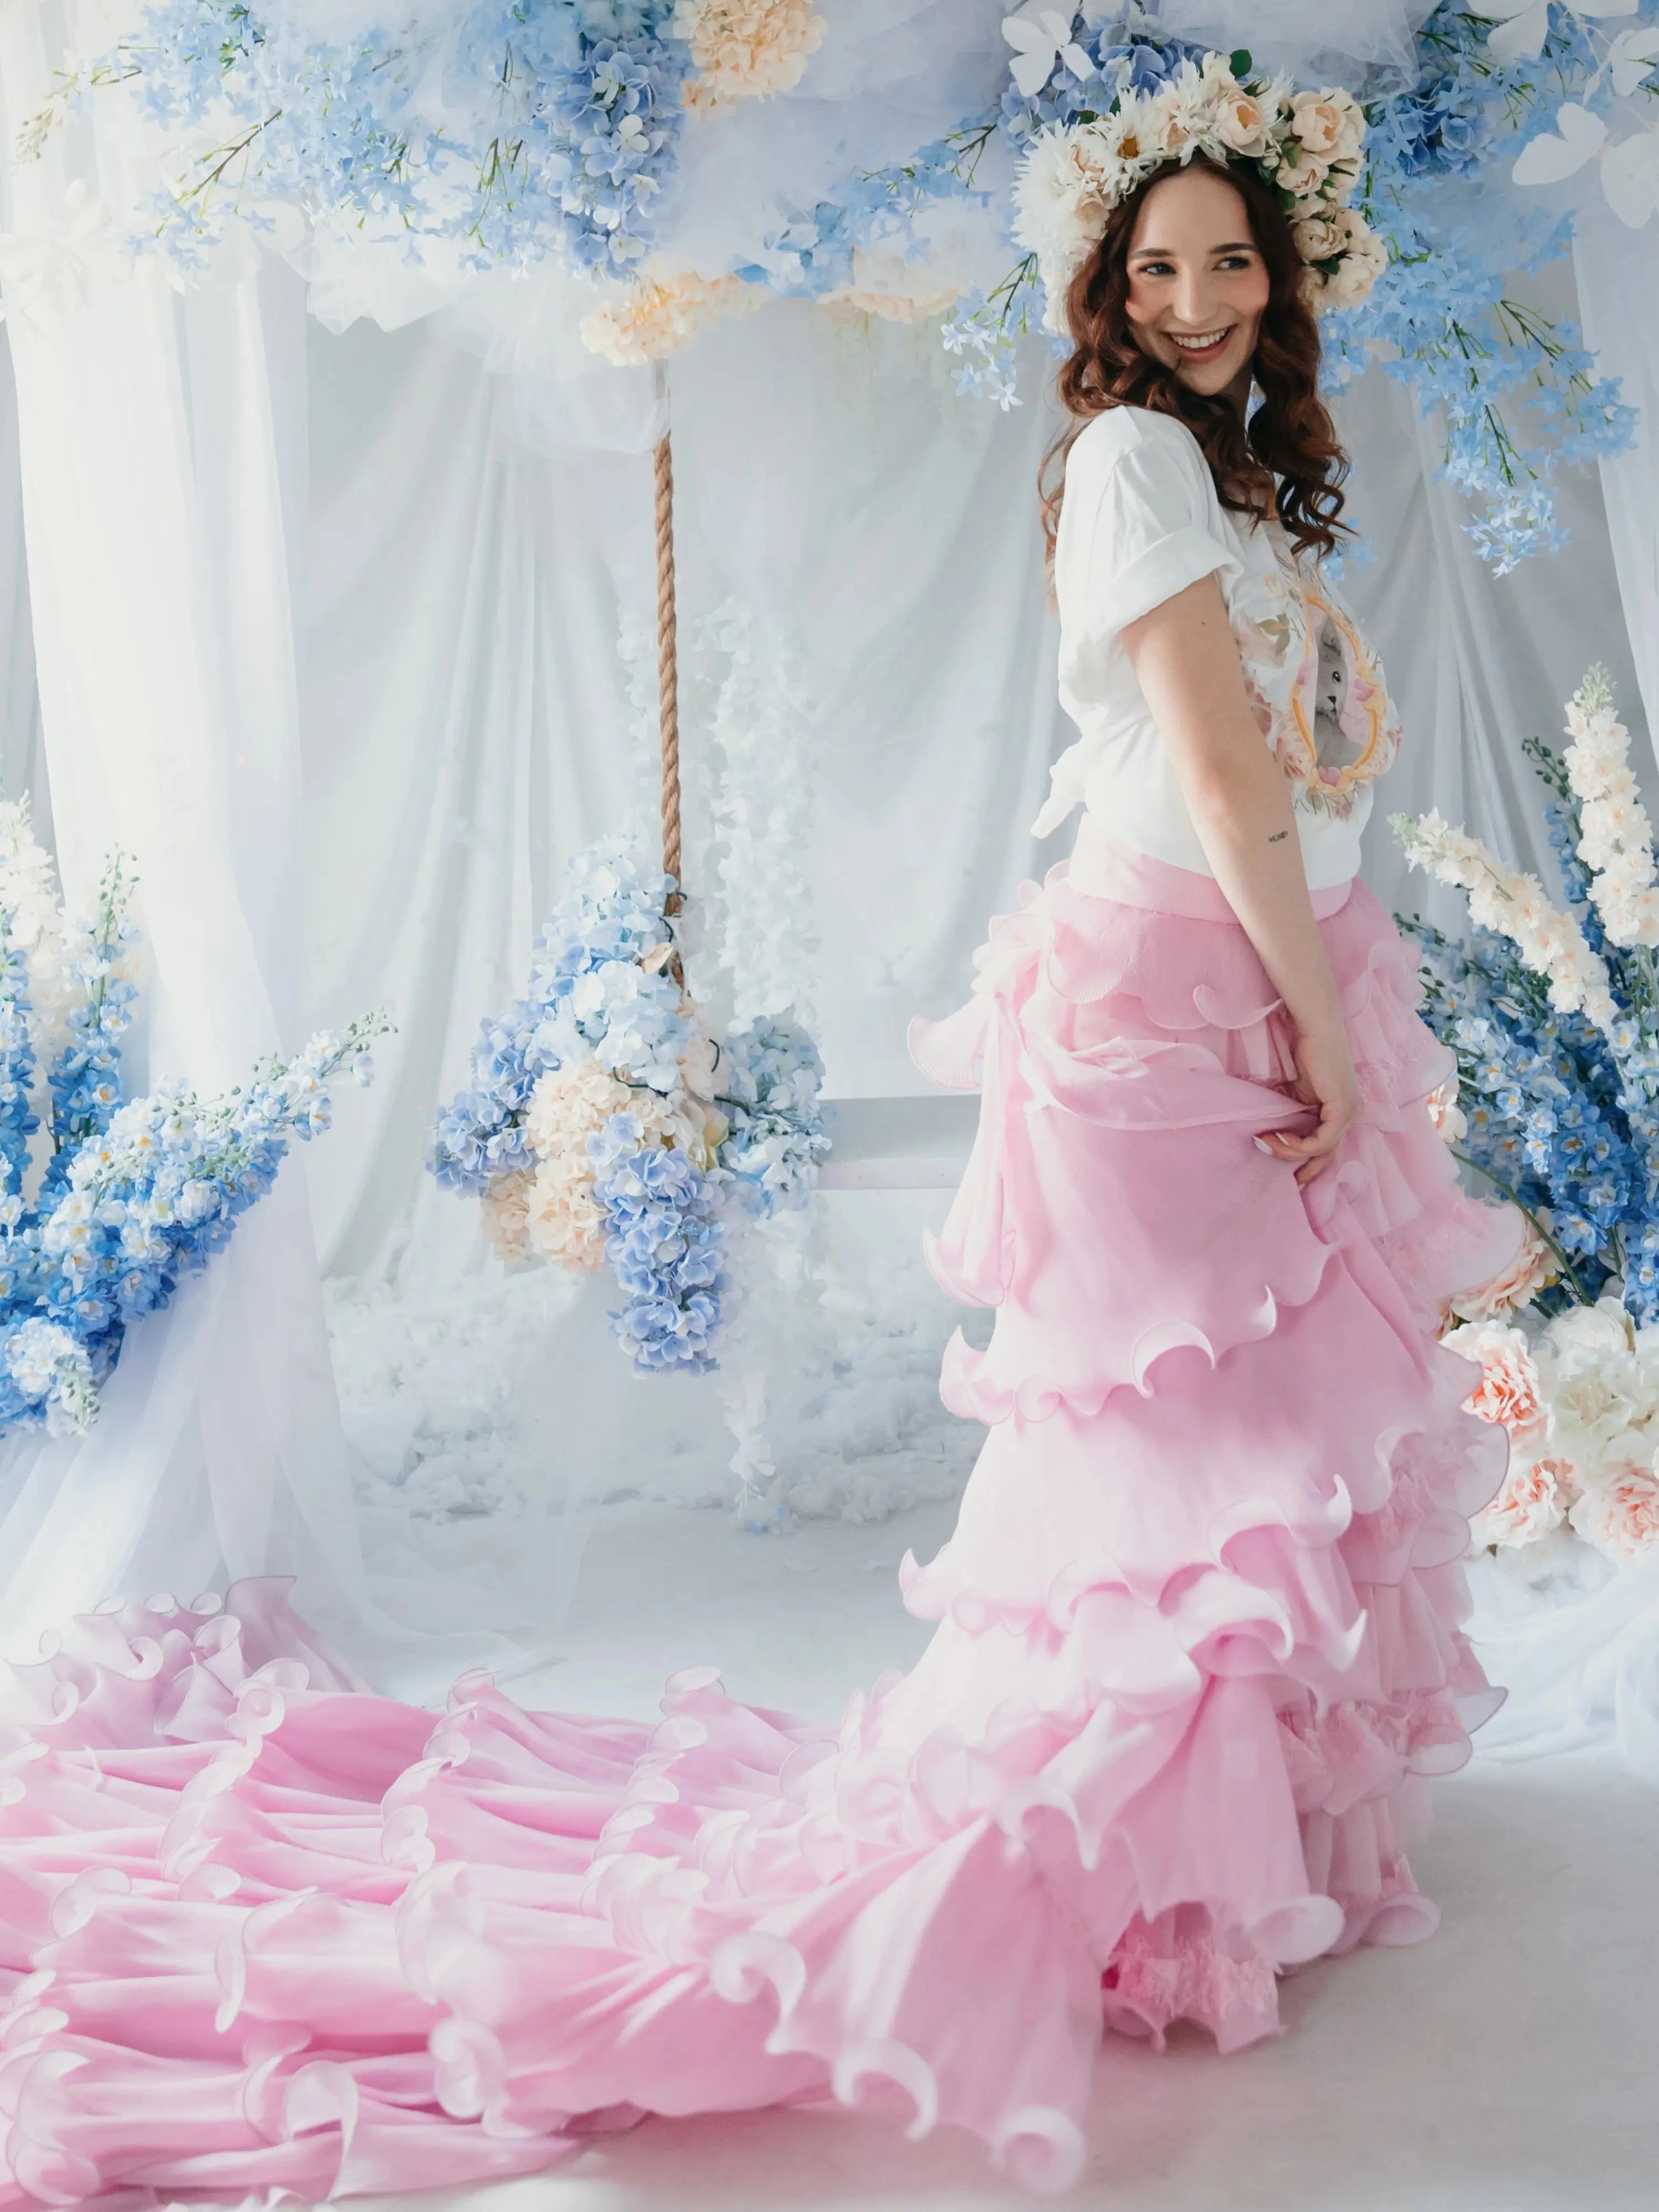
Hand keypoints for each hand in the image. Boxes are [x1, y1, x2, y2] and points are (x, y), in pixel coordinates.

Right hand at [1256, 1022, 1362, 1185]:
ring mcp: (1350, 1112)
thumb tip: (1274, 1131)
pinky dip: (1300, 1144)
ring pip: (1323, 1149)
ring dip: (1291, 1151)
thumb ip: (1293, 1112)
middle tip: (1288, 1181)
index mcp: (1342, 1109)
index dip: (1309, 1161)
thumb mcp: (1297, 1091)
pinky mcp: (1343, 1109)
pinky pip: (1322, 1140)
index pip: (1328, 1144)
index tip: (1290, 1174)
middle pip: (1329, 1153)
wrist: (1317, 1030)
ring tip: (1268, 1142)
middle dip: (1306, 1169)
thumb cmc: (1307, 1052)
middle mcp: (1352, 1113)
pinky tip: (1280, 1136)